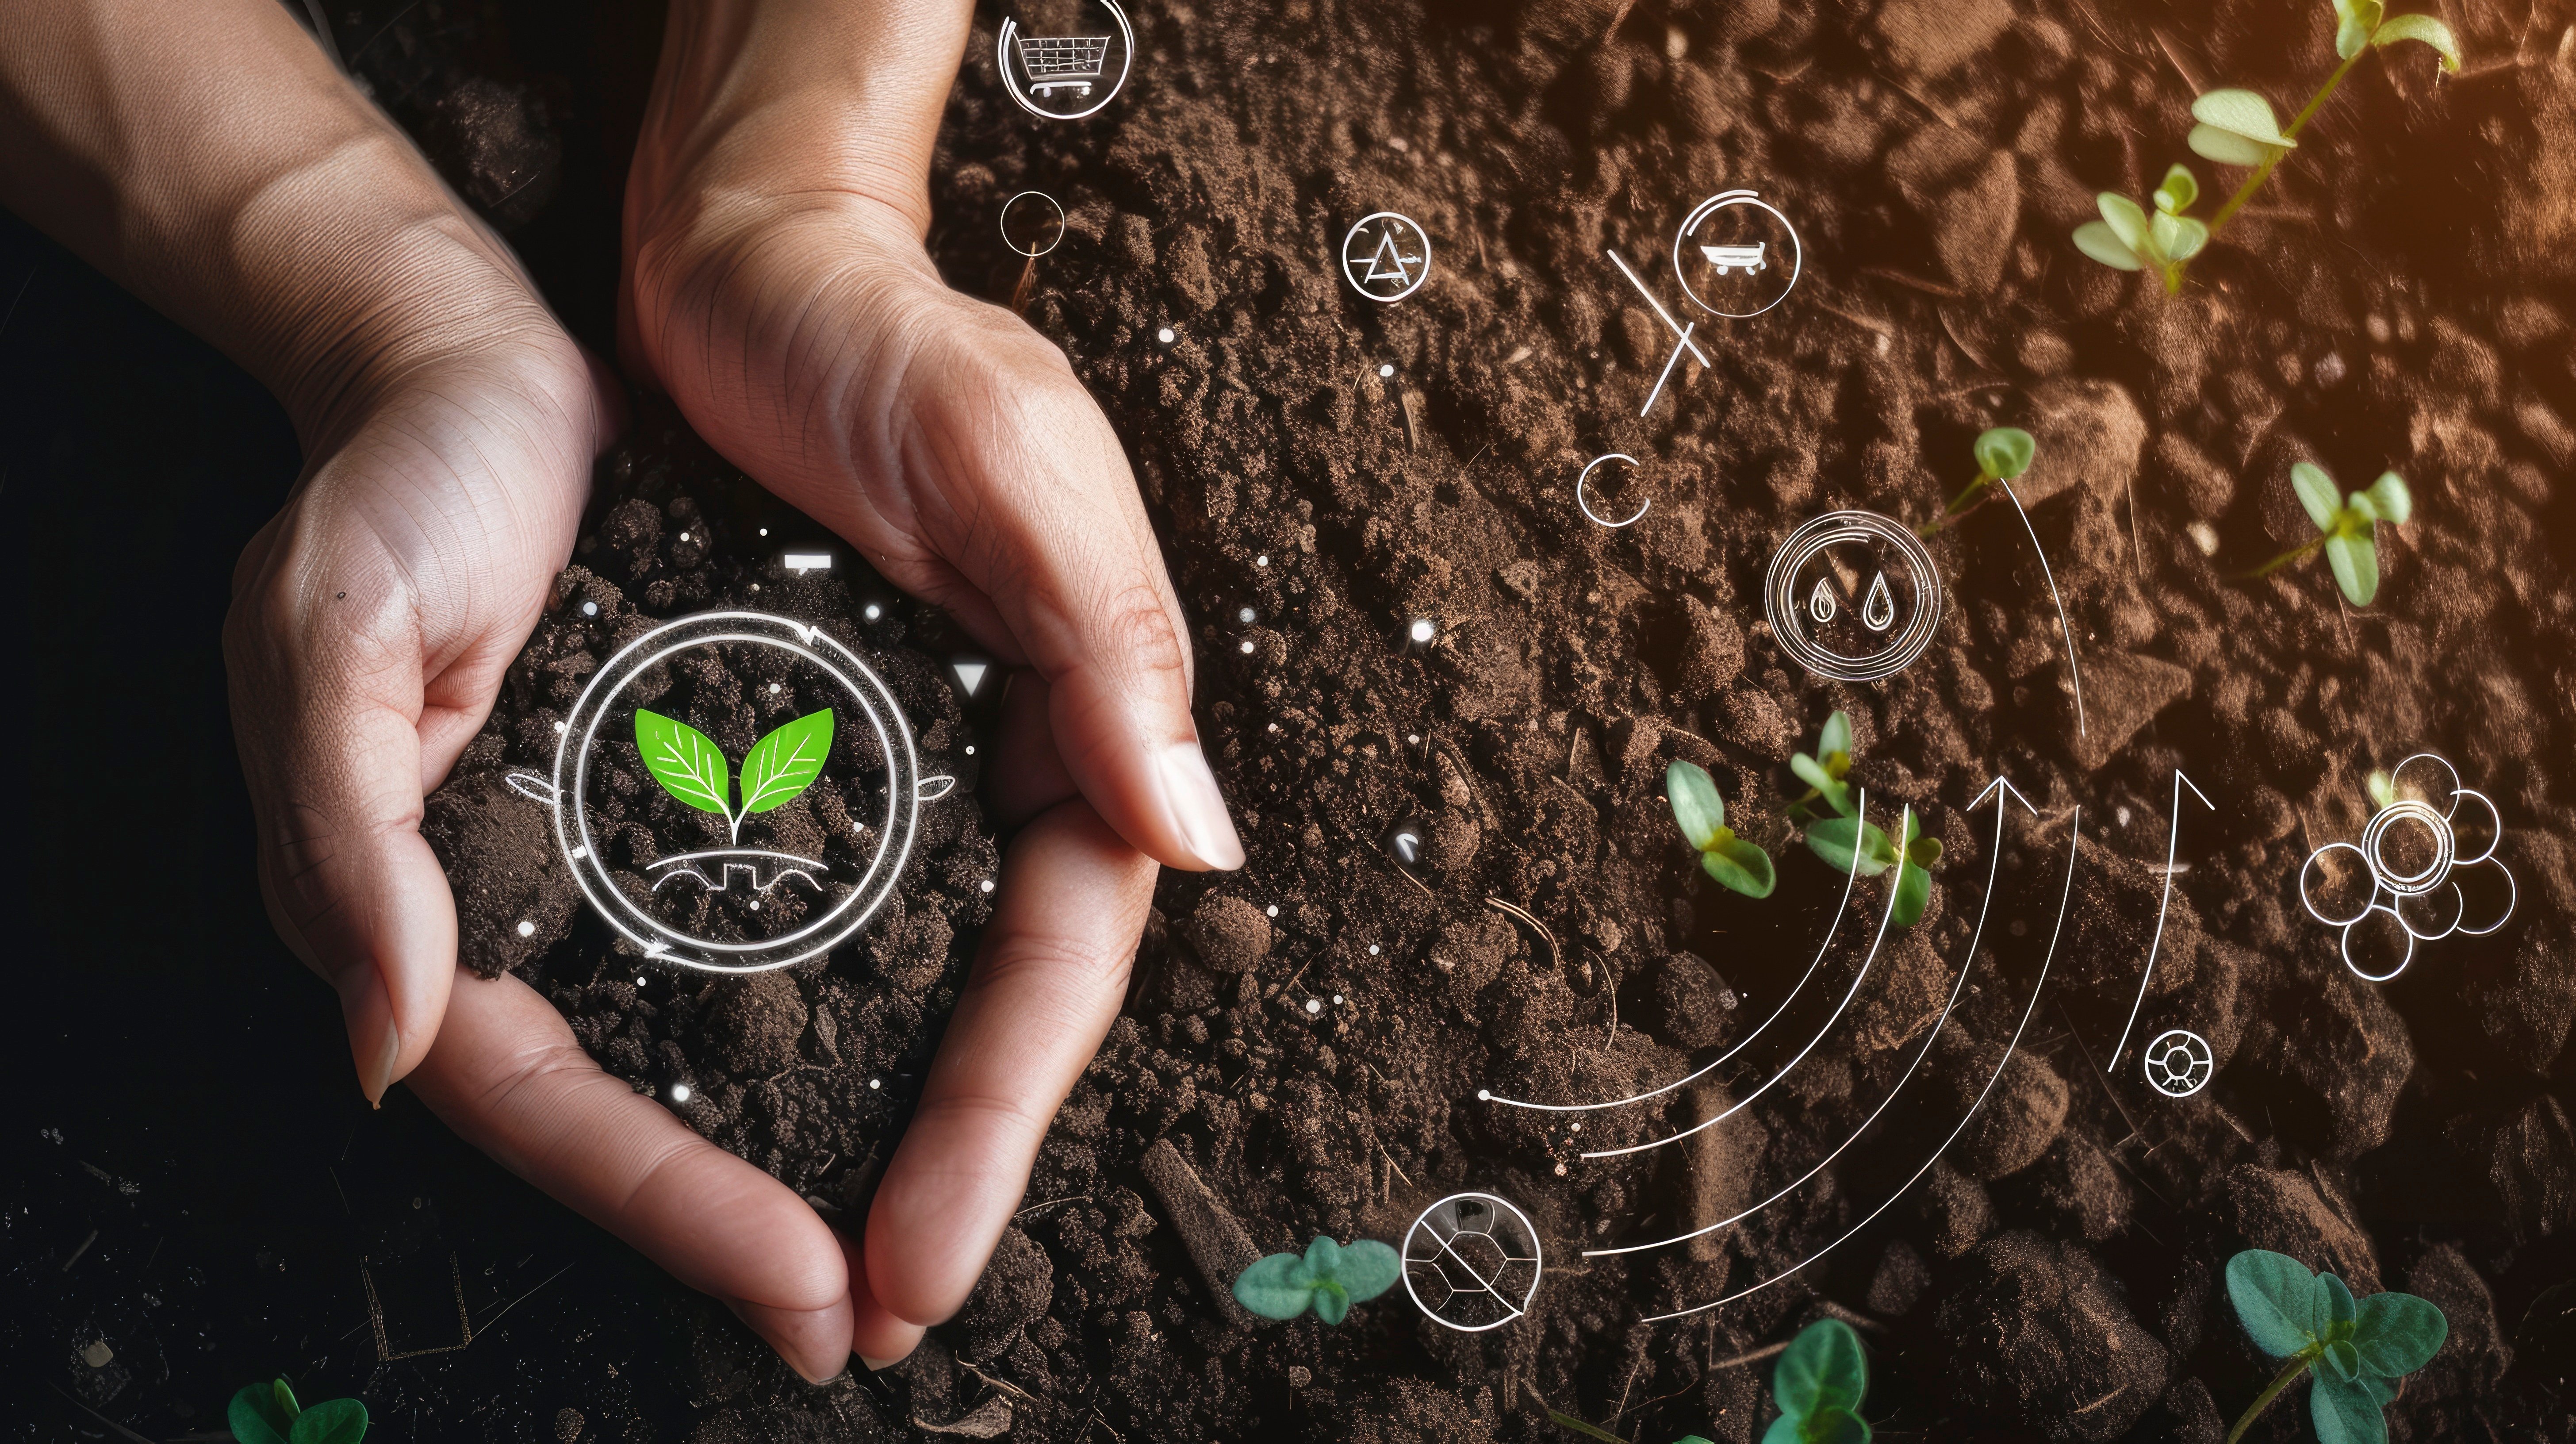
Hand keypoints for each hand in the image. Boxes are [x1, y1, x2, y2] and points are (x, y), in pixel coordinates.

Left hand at [619, 0, 1241, 1370]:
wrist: (747, 254)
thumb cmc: (885, 340)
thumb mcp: (1014, 462)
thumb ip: (1106, 642)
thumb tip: (1196, 833)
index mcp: (1077, 720)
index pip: (1062, 961)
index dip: (999, 1121)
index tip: (926, 1252)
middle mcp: (1006, 764)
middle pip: (990, 1009)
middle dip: (941, 1170)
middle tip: (863, 1317)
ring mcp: (912, 766)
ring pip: (910, 984)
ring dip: (865, 1126)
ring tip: (805, 1263)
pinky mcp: (815, 747)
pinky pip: (815, 916)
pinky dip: (785, 1017)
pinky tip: (735, 1097)